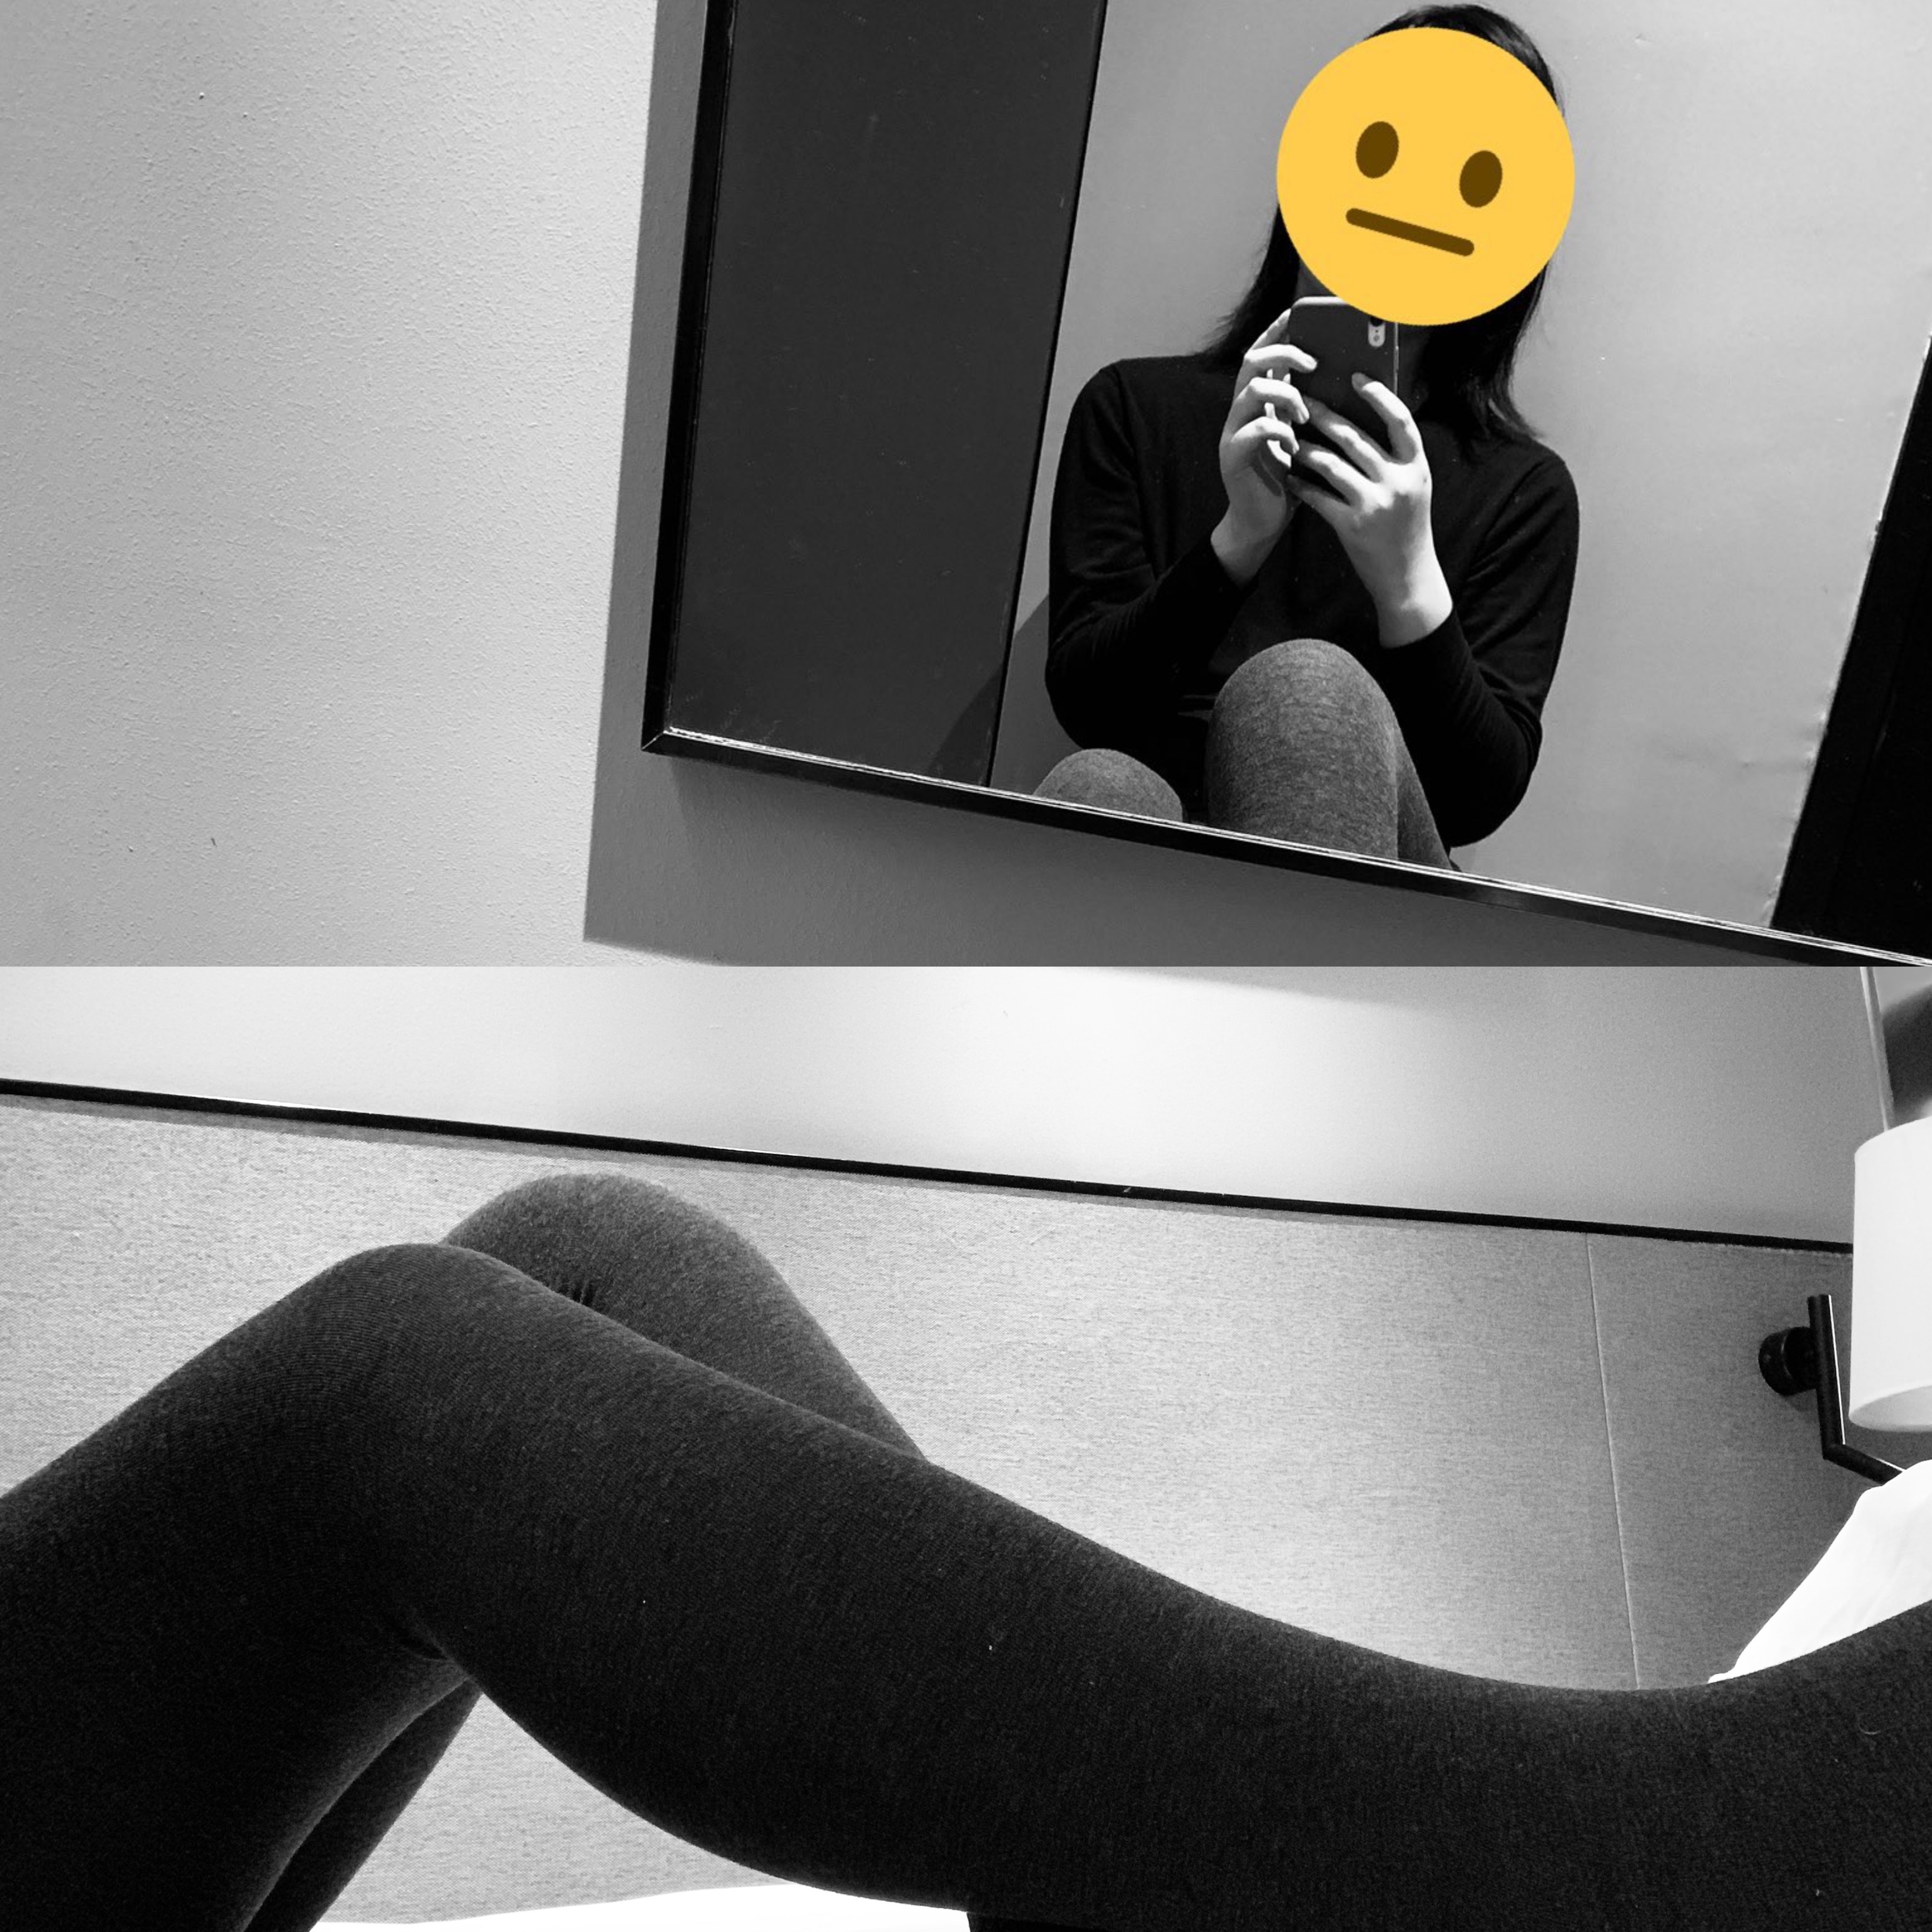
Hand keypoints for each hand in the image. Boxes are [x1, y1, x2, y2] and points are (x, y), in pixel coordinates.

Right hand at [1212, 309, 1316, 584]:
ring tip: (1305, 413)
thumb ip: (1311, 406)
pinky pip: (1253, 431)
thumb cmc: (1289, 479)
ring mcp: (1233, 432)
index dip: (1277, 331)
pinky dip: (1277, 431)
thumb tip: (1345, 376)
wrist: (1261, 522)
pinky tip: (1293, 444)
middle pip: (1252, 362)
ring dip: (1285, 395)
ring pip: (1251, 392)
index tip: (1297, 314)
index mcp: (1259, 402)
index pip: (1262, 354)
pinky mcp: (1232, 457)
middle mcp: (1241, 411)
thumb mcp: (1304, 436)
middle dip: (1283, 353)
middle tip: (1312, 362)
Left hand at [1284, 378, 1452, 645]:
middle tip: (1304, 401)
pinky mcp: (1352, 525)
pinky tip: (1290, 477)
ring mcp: (1374, 503)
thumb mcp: (1413, 487)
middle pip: (1355, 438)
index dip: (1378, 396)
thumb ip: (1396, 458)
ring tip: (1291, 438)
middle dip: (1325, 416)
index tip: (1356, 378)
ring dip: (1307, 449)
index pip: (1400, 420)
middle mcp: (1397, 481)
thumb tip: (1369, 421)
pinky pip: (1319, 497)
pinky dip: (1302, 485)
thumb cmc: (1407, 527)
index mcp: (1416, 466)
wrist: (1407, 576)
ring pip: (1331, 464)